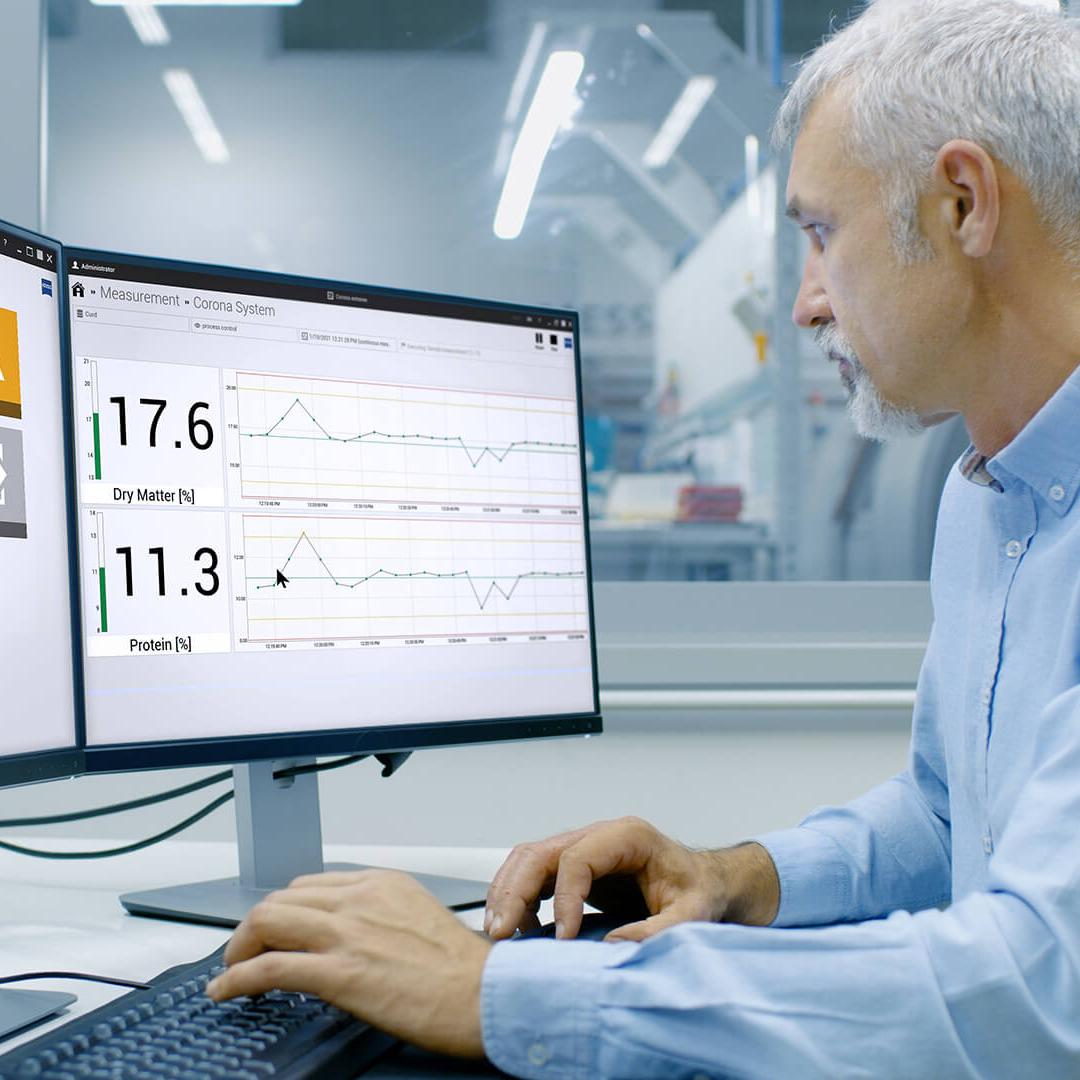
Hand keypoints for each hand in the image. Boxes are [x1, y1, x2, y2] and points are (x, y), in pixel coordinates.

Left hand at [206, 870, 490, 1058]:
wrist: (482, 995)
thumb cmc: (461, 967)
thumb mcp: (418, 916)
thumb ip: (380, 915)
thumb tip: (350, 936)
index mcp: (380, 883)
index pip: (310, 885)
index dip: (283, 910)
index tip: (274, 929)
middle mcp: (360, 899)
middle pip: (281, 899)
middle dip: (254, 926)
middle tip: (245, 951)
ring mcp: (347, 933)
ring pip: (267, 922)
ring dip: (239, 948)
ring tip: (231, 970)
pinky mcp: (339, 973)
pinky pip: (269, 967)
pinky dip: (237, 979)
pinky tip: (227, 990)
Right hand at [485, 816, 778, 942]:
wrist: (705, 882)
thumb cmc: (700, 892)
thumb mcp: (693, 913)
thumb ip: (660, 930)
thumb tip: (614, 946)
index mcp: (627, 837)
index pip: (577, 858)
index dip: (564, 898)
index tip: (564, 938)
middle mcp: (599, 836)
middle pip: (541, 852)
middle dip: (516, 891)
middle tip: (502, 932)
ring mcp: (585, 848)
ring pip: (530, 859)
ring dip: (508, 892)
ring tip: (498, 931)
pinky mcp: (576, 866)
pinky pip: (536, 874)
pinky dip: (519, 897)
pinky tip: (518, 928)